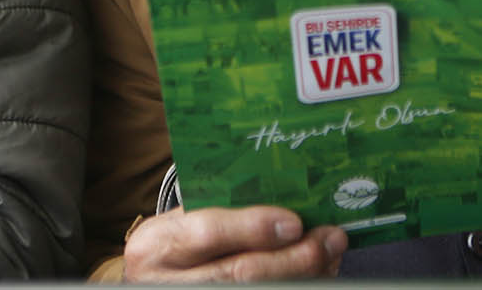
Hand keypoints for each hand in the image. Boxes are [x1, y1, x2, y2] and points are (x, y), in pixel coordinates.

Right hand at [122, 205, 346, 281]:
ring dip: (302, 277)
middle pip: (240, 275)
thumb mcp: (179, 223)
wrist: (150, 286)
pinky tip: (318, 276)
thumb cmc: (173, 246)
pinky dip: (296, 287)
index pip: (207, 233)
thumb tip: (285, 200)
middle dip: (293, 258)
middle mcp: (170, 282)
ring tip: (331, 256)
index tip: (294, 222)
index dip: (253, 228)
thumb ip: (219, 210)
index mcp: (159, 244)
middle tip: (329, 239)